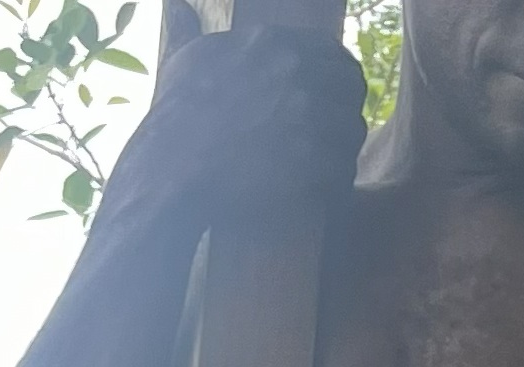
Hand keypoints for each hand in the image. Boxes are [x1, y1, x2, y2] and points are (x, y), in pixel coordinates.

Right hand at [106, 0, 366, 233]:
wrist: (172, 168)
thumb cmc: (174, 116)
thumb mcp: (183, 60)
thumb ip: (189, 30)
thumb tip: (175, 7)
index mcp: (272, 44)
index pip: (333, 54)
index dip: (338, 79)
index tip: (332, 98)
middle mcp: (294, 72)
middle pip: (351, 89)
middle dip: (345, 110)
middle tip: (334, 134)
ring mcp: (305, 116)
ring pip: (351, 129)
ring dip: (343, 148)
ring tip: (329, 164)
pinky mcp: (309, 160)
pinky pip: (343, 169)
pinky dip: (338, 182)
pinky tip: (326, 190)